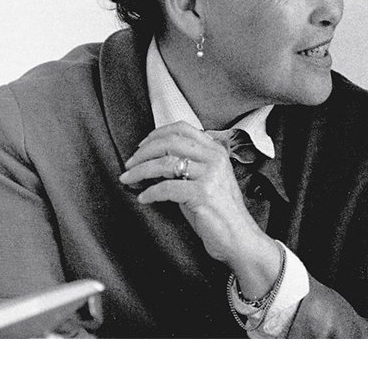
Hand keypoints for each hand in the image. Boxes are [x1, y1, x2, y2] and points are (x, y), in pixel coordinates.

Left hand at [119, 121, 281, 295]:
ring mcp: (210, 175)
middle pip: (170, 142)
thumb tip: (152, 162)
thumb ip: (186, 167)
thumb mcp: (205, 182)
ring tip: (128, 179)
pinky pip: (166, 188)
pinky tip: (144, 198)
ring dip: (140, 171)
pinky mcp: (203, 194)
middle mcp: (215, 158)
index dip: (157, 134)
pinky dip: (150, 193)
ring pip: (165, 163)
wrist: (239, 238)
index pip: (183, 129)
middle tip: (129, 164)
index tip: (141, 145)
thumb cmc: (219, 213)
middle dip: (143, 153)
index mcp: (216, 151)